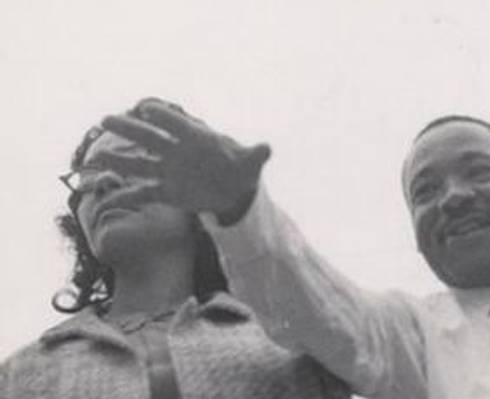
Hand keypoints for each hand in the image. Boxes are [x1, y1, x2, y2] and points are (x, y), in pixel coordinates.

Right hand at [95, 98, 269, 222]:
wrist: (234, 189)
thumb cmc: (241, 169)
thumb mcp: (251, 163)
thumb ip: (256, 155)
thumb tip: (266, 148)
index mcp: (197, 139)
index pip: (177, 124)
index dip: (164, 116)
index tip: (147, 109)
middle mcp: (177, 152)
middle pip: (150, 138)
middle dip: (129, 129)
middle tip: (106, 120)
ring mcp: (169, 171)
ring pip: (139, 164)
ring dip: (118, 161)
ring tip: (94, 158)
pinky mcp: (167, 191)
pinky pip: (143, 193)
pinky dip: (126, 196)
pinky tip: (108, 201)